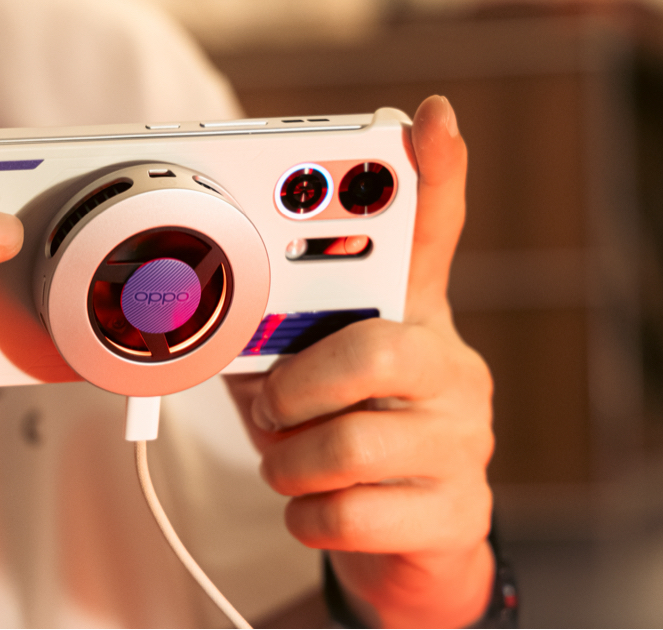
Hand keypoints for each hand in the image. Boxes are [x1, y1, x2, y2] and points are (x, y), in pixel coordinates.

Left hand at [226, 96, 494, 627]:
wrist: (400, 545)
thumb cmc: (336, 436)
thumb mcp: (300, 375)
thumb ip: (270, 334)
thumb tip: (200, 307)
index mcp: (409, 317)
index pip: (430, 236)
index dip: (433, 177)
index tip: (431, 117)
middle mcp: (448, 367)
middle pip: (374, 354)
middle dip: (296, 388)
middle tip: (272, 404)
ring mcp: (462, 440)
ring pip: (350, 447)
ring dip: (290, 463)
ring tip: (291, 462)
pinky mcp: (457, 510)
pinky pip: (350, 512)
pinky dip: (306, 516)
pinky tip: (317, 507)